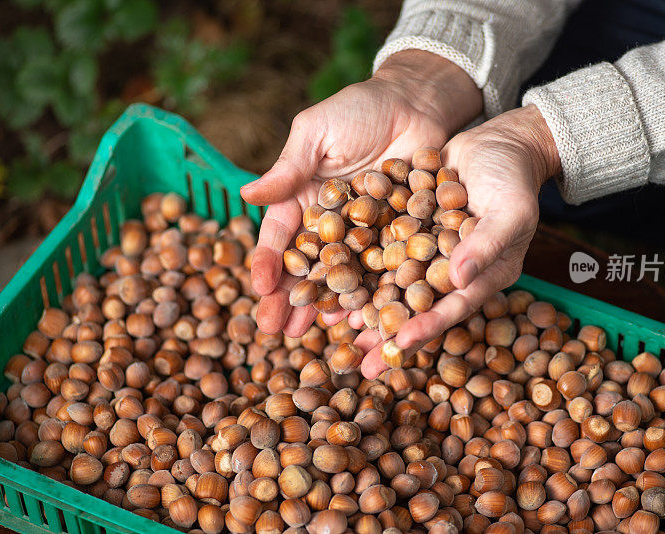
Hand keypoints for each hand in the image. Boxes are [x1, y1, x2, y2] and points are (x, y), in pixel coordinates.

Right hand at [240, 51, 481, 338]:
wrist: (418, 101)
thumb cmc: (361, 108)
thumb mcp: (317, 132)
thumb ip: (288, 168)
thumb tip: (246, 195)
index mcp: (304, 199)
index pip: (281, 238)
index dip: (269, 264)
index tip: (260, 288)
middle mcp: (331, 223)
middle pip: (308, 268)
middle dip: (291, 299)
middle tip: (276, 331)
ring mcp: (366, 234)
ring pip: (343, 277)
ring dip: (329, 306)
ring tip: (315, 335)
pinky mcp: (400, 237)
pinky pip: (385, 270)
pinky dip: (374, 294)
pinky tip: (364, 317)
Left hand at [359, 105, 561, 377]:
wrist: (496, 140)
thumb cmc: (513, 177)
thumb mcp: (511, 209)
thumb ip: (488, 244)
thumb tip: (459, 278)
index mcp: (483, 276)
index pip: (453, 307)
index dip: (427, 326)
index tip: (399, 345)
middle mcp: (452, 271)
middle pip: (418, 306)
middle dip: (388, 333)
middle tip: (359, 363)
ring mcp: (428, 252)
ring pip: (393, 285)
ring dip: (367, 305)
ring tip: (336, 330)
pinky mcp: (407, 230)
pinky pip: (381, 252)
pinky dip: (359, 266)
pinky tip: (330, 278)